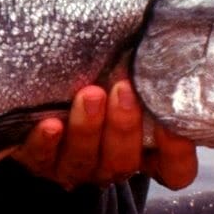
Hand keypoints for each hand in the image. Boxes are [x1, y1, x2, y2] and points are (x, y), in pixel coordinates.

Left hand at [10, 75, 199, 191]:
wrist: (38, 92)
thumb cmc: (98, 77)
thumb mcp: (125, 75)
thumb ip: (145, 72)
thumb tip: (163, 43)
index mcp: (143, 151)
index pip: (174, 170)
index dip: (176, 154)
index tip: (172, 123)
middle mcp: (109, 164)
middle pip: (123, 162)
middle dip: (124, 127)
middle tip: (123, 89)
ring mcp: (73, 166)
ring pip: (84, 160)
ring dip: (87, 129)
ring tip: (89, 95)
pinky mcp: (37, 161)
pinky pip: (40, 159)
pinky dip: (46, 143)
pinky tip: (50, 124)